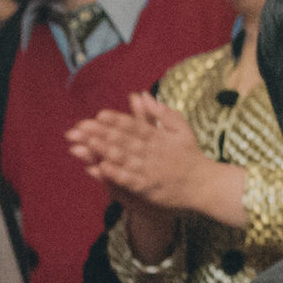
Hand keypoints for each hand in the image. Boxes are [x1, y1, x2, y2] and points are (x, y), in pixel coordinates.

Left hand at [67, 95, 227, 220]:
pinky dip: (114, 173)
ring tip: (83, 144)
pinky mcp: (148, 187)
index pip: (135, 125)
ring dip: (102, 151)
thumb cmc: (190, 155)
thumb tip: (142, 94)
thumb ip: (162, 112)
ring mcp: (149, 169)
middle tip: (78, 128)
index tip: (98, 115)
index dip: (116, 120)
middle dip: (100, 133)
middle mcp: (153, 151)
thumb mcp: (181, 128)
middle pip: (123, 140)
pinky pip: (128, 179)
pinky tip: (99, 168)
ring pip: (123, 158)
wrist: (204, 185)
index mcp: (160, 136)